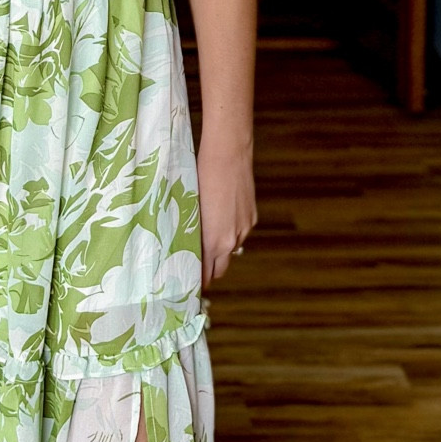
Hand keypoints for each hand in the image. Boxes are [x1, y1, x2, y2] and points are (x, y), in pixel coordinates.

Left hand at [197, 139, 255, 289]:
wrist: (228, 156)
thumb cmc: (200, 179)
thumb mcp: (191, 211)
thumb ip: (193, 234)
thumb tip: (188, 250)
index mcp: (213, 242)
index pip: (207, 275)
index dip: (199, 282)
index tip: (189, 285)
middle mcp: (232, 240)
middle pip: (221, 269)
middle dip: (210, 271)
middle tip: (196, 268)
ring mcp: (245, 229)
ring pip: (231, 249)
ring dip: (220, 250)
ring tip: (207, 238)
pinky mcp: (252, 217)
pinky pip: (240, 233)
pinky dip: (230, 233)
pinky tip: (221, 219)